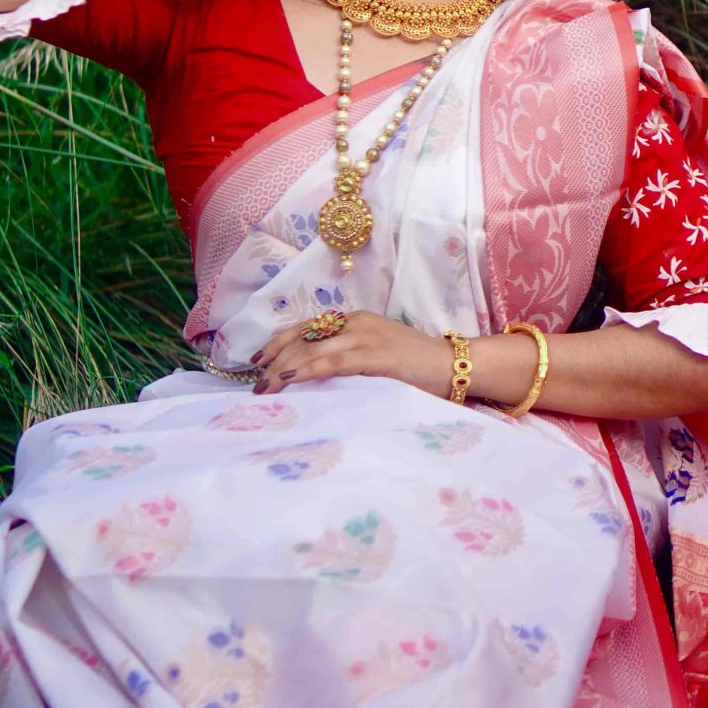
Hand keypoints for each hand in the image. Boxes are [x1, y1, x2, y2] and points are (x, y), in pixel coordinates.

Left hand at [249, 308, 454, 399]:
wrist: (452, 366)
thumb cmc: (415, 366)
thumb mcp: (376, 352)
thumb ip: (348, 356)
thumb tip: (312, 372)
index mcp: (355, 320)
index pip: (307, 327)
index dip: (278, 342)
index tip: (257, 360)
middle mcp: (357, 323)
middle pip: (304, 338)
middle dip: (274, 359)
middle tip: (255, 382)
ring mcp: (366, 337)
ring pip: (313, 349)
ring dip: (284, 369)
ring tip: (265, 387)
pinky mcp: (376, 356)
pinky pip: (334, 362)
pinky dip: (308, 370)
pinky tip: (290, 378)